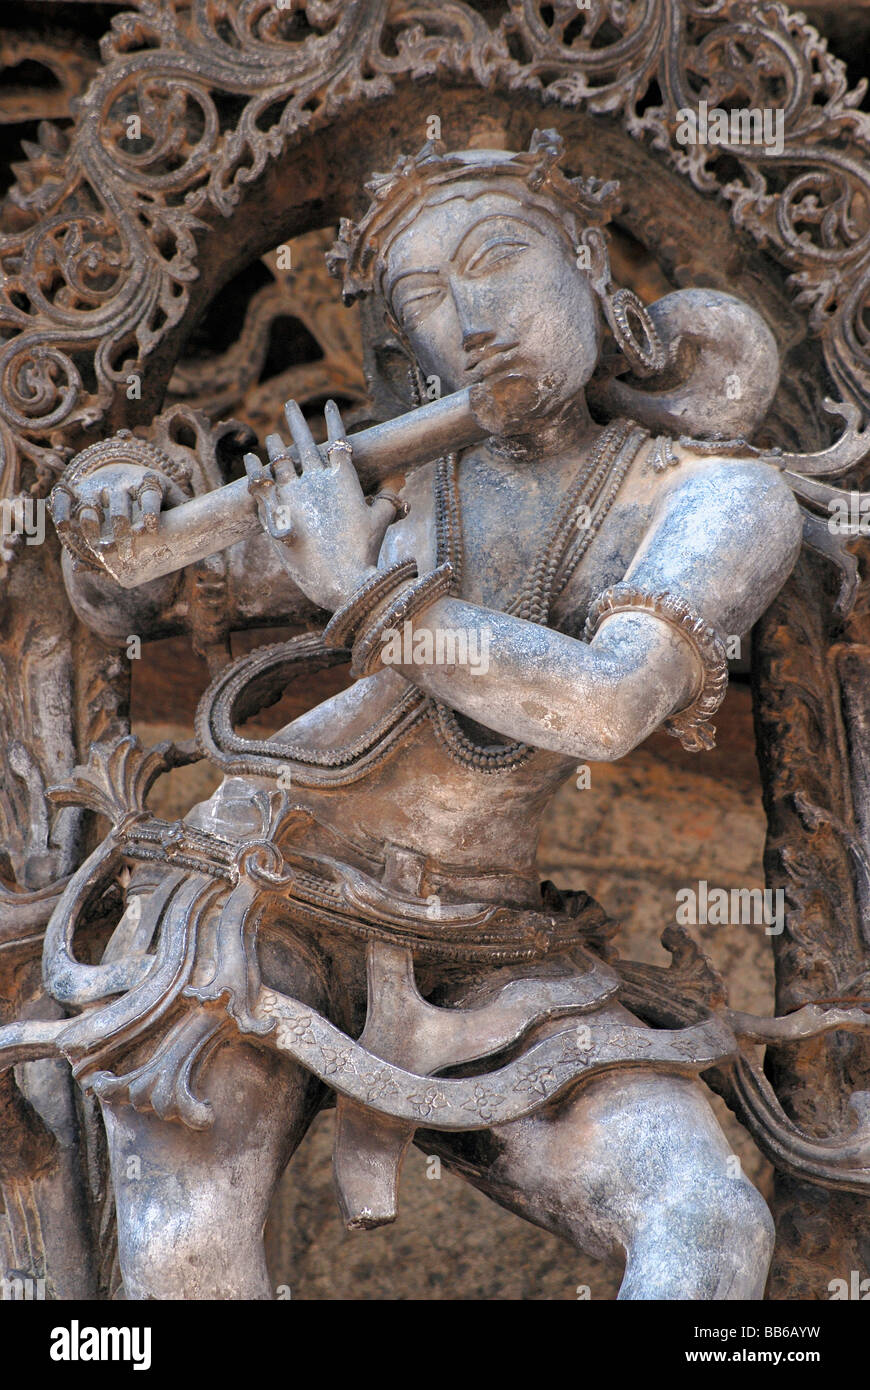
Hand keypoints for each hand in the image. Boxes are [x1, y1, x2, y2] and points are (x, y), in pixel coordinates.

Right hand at [51, 458, 184, 573]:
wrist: (120, 472)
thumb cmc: (154, 496)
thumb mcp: (172, 501)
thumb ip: (188, 523)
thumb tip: (216, 558)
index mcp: (149, 483)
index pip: (150, 495)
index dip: (149, 510)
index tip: (150, 528)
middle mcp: (122, 483)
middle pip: (121, 502)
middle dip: (121, 524)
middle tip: (123, 548)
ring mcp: (98, 486)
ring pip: (94, 501)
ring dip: (94, 520)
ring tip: (97, 541)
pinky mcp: (77, 490)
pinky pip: (65, 499)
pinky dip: (62, 510)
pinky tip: (64, 526)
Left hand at [249, 399, 401, 610]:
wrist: (341, 580)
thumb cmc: (364, 553)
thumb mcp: (381, 522)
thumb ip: (388, 499)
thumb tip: (398, 480)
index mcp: (343, 479)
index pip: (338, 440)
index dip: (333, 421)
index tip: (328, 405)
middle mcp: (315, 481)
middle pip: (304, 442)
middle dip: (296, 421)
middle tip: (289, 405)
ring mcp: (292, 495)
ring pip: (280, 461)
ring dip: (275, 446)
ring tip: (271, 437)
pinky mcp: (274, 514)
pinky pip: (259, 485)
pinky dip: (254, 470)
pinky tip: (250, 460)